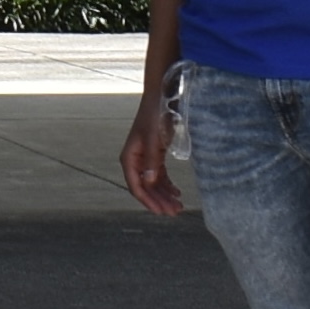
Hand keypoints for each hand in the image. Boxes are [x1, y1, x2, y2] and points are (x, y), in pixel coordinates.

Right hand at [119, 87, 184, 217]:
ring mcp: (145, 158)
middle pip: (146, 187)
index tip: (162, 212)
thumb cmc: (154, 115)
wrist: (161, 96)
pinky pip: (159, 175)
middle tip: (176, 212)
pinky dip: (168, 184)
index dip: (148, 201)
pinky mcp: (155, 154)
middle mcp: (135, 160)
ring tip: (179, 205)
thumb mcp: (153, 138)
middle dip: (159, 201)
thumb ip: (151, 161)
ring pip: (153, 183)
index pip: (136, 186)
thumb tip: (149, 182)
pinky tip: (177, 192)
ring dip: (165, 195)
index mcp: (130, 157)